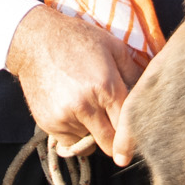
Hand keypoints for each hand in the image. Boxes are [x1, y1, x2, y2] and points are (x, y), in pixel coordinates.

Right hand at [6, 5, 145, 164]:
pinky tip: (72, 111)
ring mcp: (64, 116)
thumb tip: (150, 93)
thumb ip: (134, 73)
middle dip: (114, 140)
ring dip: (92, 132)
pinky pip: (69, 142)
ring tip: (86, 107)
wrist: (34, 40)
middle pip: (109, 143)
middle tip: (113, 128)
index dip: (133, 136)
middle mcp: (85, 106)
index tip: (133, 144)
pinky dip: (74, 133)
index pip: (127, 127)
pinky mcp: (48, 123)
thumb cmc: (77, 40)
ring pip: (88, 142)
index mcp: (106, 87)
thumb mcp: (113, 47)